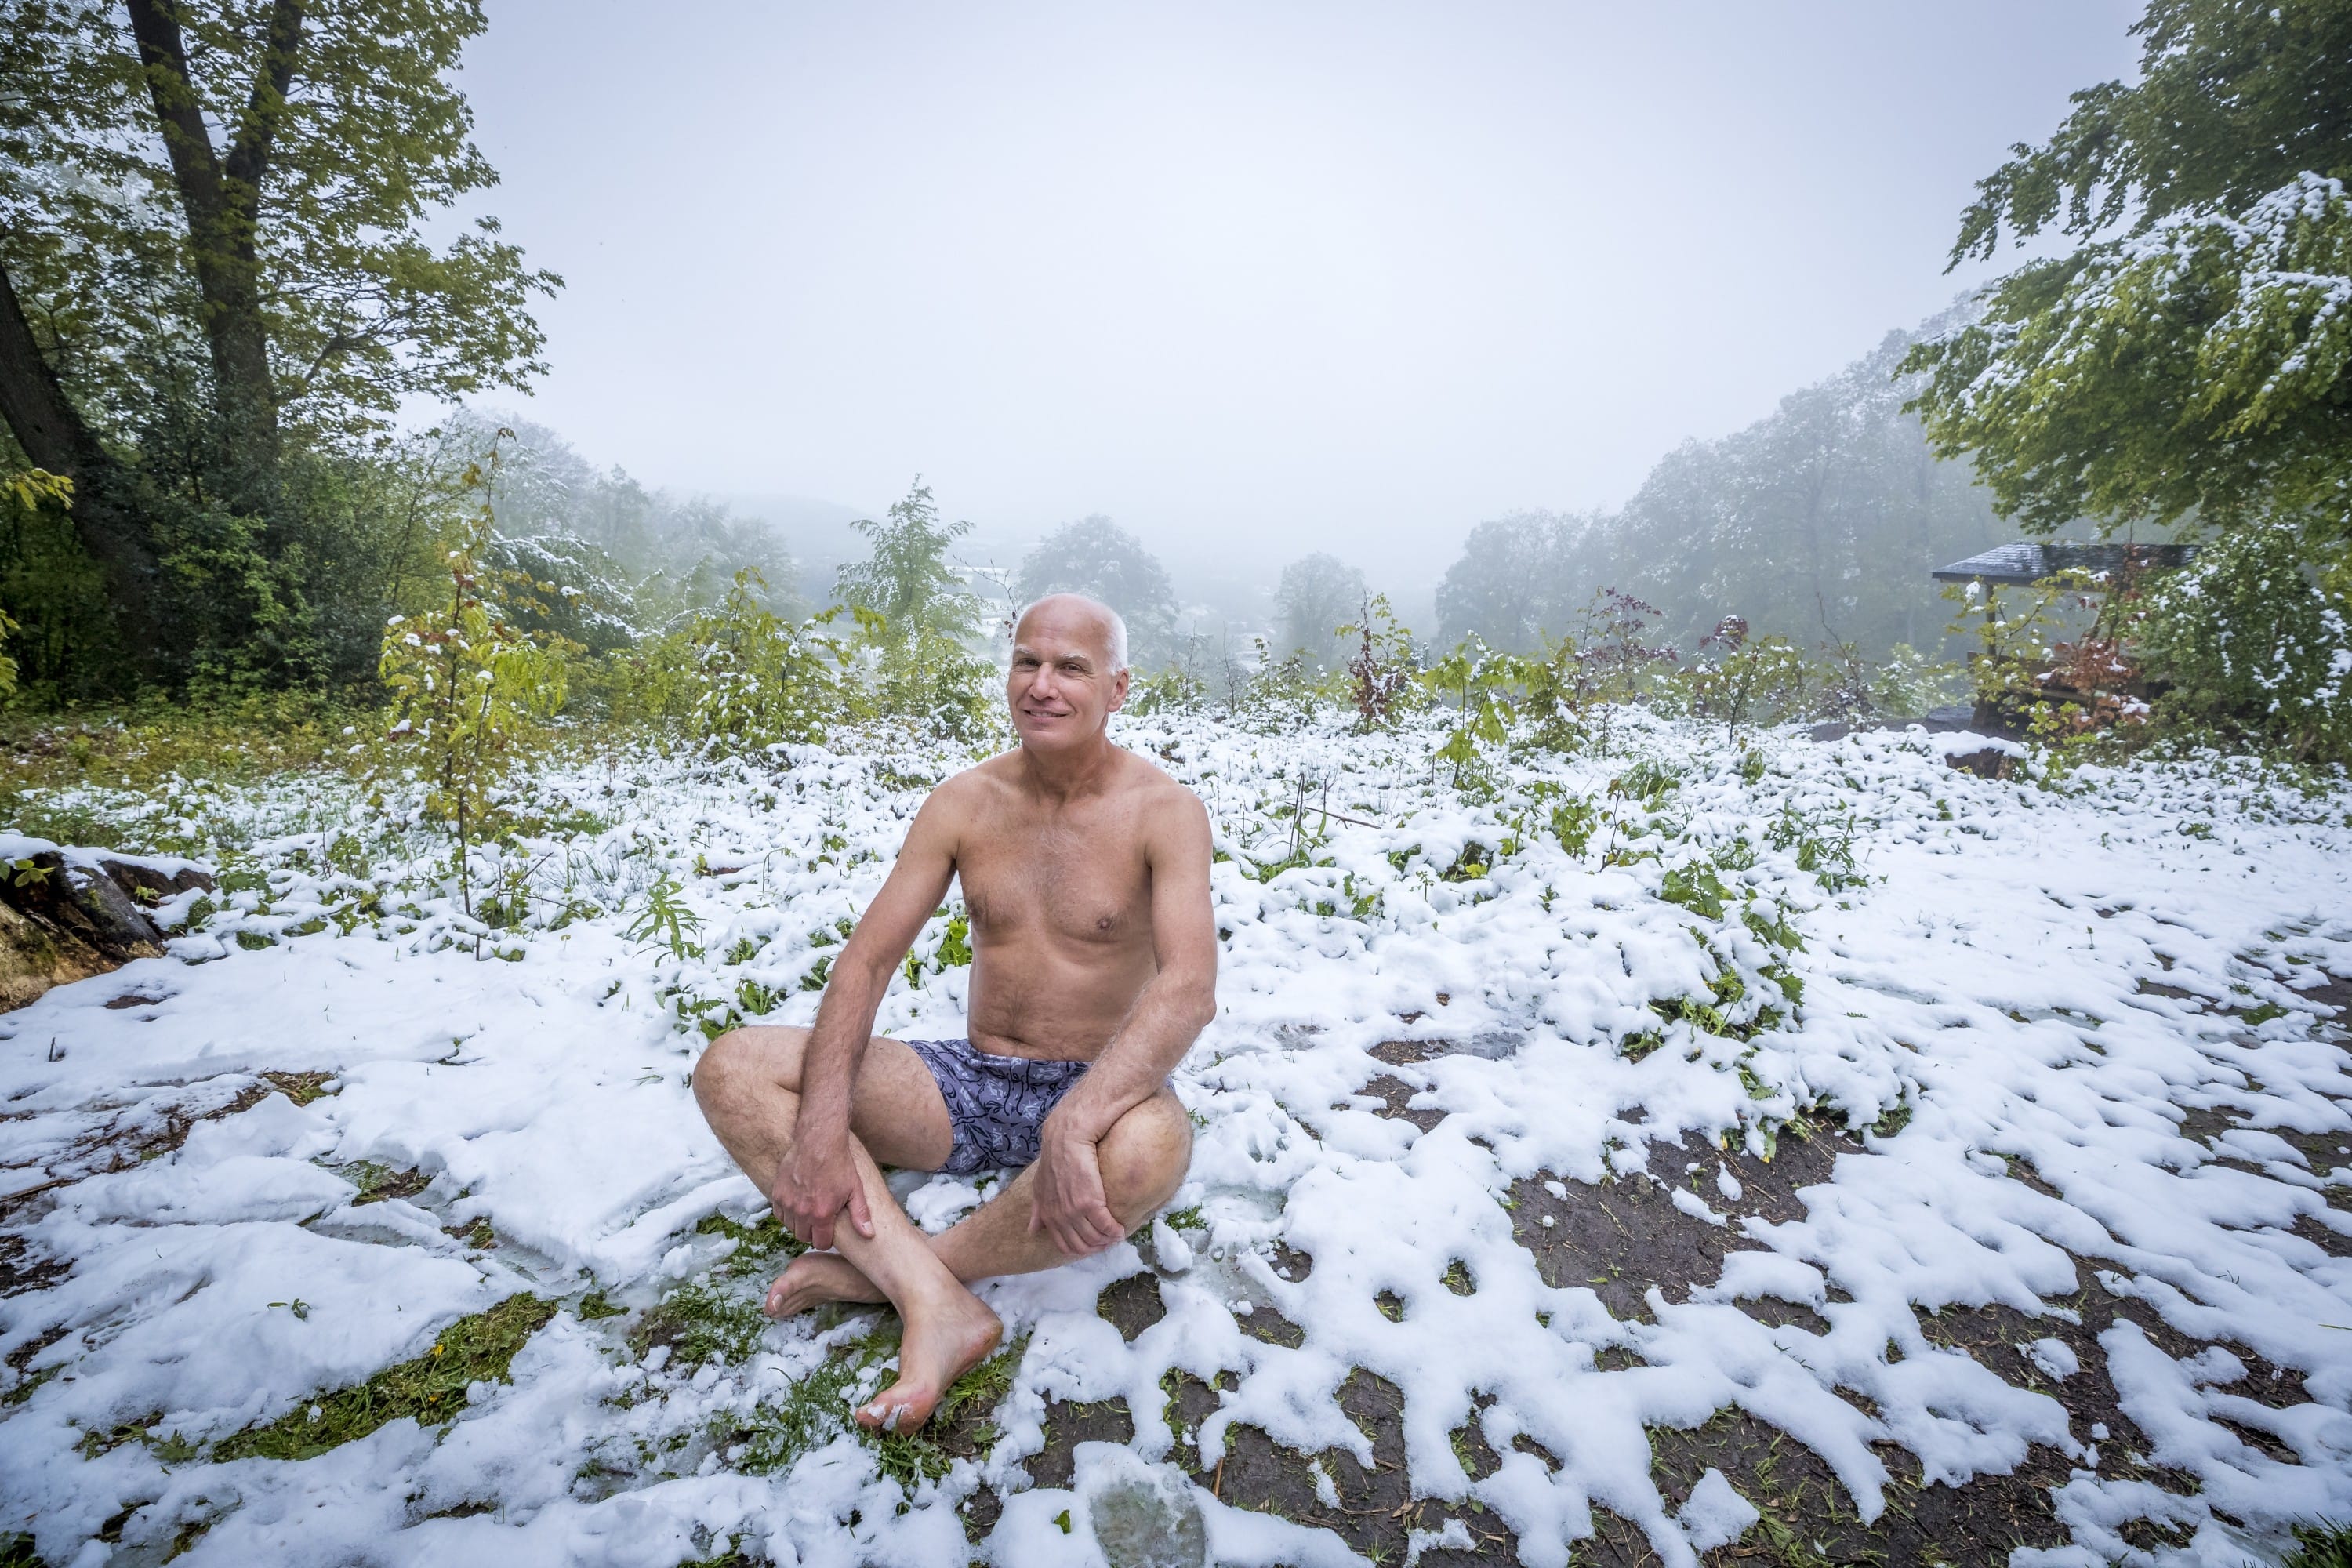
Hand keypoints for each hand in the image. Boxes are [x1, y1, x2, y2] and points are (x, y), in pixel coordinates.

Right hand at [771, 1136, 872, 1251]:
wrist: (818, 1142)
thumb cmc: (839, 1164)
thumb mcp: (855, 1189)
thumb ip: (860, 1215)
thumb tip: (868, 1234)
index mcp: (822, 1214)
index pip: (821, 1243)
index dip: (826, 1240)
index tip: (829, 1233)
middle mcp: (802, 1212)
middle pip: (803, 1237)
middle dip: (812, 1233)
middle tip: (819, 1221)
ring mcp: (788, 1203)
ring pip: (790, 1227)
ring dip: (799, 1223)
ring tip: (809, 1211)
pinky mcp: (777, 1193)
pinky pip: (779, 1214)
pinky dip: (787, 1213)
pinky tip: (797, 1204)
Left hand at [1029, 1125, 1123, 1256]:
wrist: (1067, 1139)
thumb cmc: (1055, 1159)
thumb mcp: (1039, 1187)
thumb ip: (1037, 1210)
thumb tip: (1032, 1230)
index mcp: (1048, 1216)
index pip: (1065, 1245)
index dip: (1081, 1248)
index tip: (1093, 1244)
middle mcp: (1059, 1217)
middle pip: (1082, 1246)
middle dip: (1096, 1247)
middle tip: (1108, 1241)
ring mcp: (1074, 1211)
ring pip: (1095, 1238)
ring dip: (1108, 1240)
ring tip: (1116, 1234)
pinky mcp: (1090, 1203)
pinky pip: (1107, 1226)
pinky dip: (1115, 1231)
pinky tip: (1120, 1228)